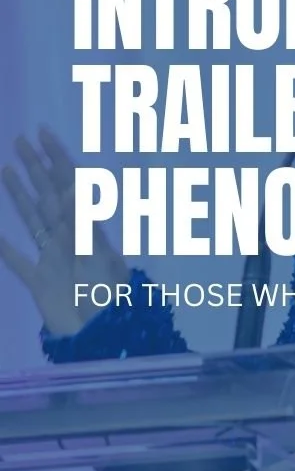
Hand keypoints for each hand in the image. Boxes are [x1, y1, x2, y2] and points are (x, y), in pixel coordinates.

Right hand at [0, 126, 129, 336]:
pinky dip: (4, 248)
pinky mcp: (40, 284)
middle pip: (48, 194)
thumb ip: (83, 226)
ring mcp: (54, 259)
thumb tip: (68, 189)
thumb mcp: (98, 258)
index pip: (70, 184)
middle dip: (36, 167)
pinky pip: (18, 262)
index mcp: (86, 229)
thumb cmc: (108, 300)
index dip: (57, 157)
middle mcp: (70, 239)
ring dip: (19, 193)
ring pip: (33, 219)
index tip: (43, 132)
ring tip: (5, 169)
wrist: (105, 338)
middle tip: (19, 140)